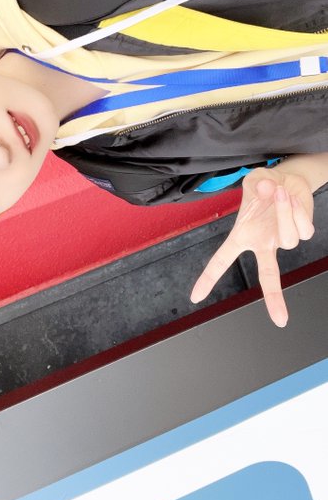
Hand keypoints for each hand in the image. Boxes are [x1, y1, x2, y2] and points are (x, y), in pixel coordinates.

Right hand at [190, 167, 314, 326]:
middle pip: (267, 274)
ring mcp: (283, 239)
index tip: (195, 296)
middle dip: (274, 297)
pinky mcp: (303, 232)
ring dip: (284, 212)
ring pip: (289, 239)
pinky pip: (304, 230)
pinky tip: (291, 199)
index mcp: (243, 236)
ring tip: (279, 192)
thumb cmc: (264, 185)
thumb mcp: (253, 181)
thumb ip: (257, 185)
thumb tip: (267, 192)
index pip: (222, 260)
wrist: (288, 179)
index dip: (208, 278)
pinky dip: (298, 212)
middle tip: (280, 320)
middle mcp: (263, 243)